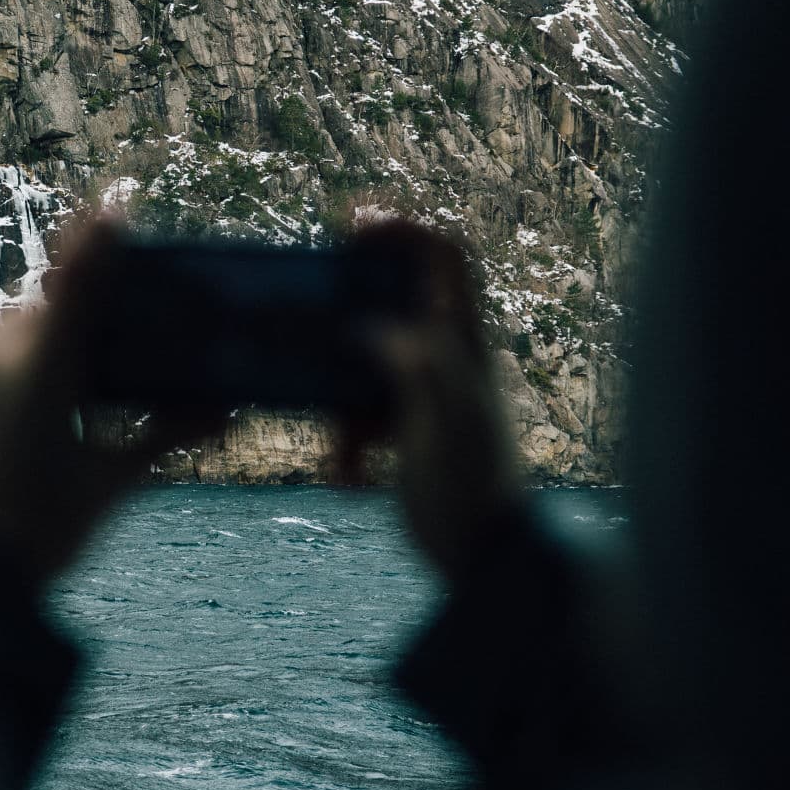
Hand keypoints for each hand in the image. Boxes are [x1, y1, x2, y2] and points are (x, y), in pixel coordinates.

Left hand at [0, 217, 219, 585]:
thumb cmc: (43, 535)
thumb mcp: (107, 486)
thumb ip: (160, 437)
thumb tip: (221, 413)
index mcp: (41, 373)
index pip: (76, 289)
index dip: (93, 247)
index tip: (108, 212)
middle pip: (25, 326)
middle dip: (49, 336)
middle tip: (71, 375)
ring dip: (6, 380)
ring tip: (24, 435)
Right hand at [333, 221, 523, 580]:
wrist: (483, 558)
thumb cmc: (476, 488)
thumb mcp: (446, 423)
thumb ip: (417, 366)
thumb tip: (369, 323)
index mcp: (465, 343)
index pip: (445, 260)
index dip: (402, 232)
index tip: (350, 231)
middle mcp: (444, 357)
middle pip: (388, 303)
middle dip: (345, 317)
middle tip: (305, 324)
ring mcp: (420, 393)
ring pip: (361, 368)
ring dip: (339, 404)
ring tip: (342, 450)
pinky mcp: (401, 430)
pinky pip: (356, 419)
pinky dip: (344, 445)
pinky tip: (348, 477)